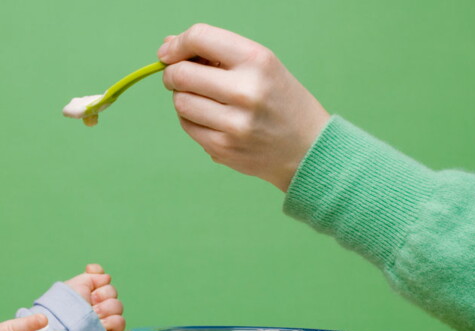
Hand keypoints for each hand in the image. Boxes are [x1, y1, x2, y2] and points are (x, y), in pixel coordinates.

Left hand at [65, 264, 125, 330]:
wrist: (62, 326)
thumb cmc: (64, 306)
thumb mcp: (75, 285)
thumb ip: (92, 276)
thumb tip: (107, 277)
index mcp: (89, 292)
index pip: (103, 278)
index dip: (99, 276)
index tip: (89, 273)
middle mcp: (98, 303)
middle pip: (112, 291)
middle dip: (100, 295)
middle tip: (89, 302)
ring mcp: (105, 317)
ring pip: (118, 305)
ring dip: (104, 309)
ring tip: (93, 315)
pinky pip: (120, 321)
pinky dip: (111, 321)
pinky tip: (100, 324)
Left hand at [158, 23, 330, 191]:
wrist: (307, 148)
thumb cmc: (280, 100)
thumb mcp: (261, 66)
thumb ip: (215, 53)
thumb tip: (167, 45)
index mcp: (257, 60)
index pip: (200, 37)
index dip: (177, 44)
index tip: (168, 52)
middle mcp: (245, 91)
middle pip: (181, 74)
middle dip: (173, 73)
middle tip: (178, 77)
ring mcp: (233, 123)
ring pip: (180, 102)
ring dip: (183, 97)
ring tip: (202, 99)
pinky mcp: (222, 148)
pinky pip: (187, 125)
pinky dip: (191, 119)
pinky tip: (210, 118)